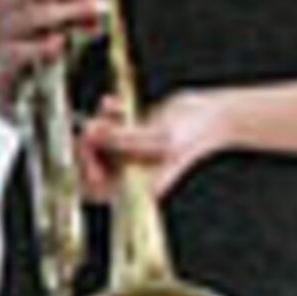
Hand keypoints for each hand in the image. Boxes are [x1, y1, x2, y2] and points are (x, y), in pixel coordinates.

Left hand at [84, 89, 231, 200]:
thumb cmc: (193, 132)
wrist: (212, 114)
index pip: (95, 192)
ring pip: (96, 146)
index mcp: (138, 186)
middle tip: (92, 126)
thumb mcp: (157, 137)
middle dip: (88, 145)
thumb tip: (92, 133)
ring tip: (107, 111)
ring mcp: (130, 156)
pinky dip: (106, 115)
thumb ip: (121, 138)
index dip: (83, 173)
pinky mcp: (132, 137)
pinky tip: (112, 103)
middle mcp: (131, 174)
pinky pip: (107, 130)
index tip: (88, 148)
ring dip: (97, 127)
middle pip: (90, 168)